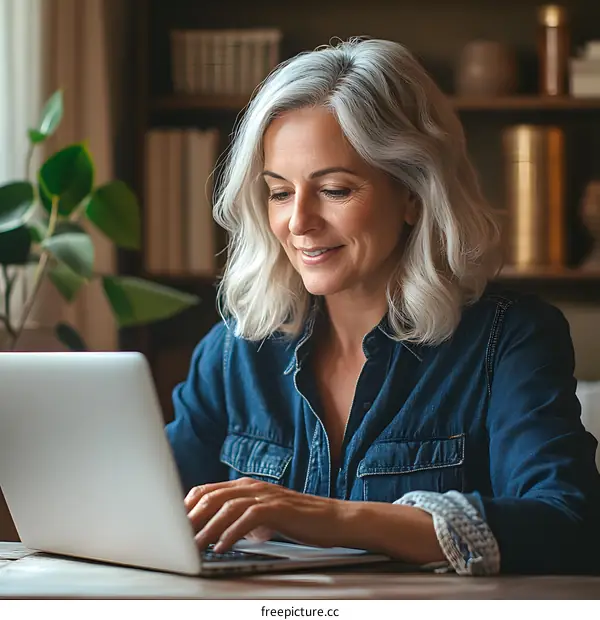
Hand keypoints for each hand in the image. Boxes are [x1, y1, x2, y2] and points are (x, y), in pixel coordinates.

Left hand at [184, 477, 348, 552]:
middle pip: (212, 497)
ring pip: (226, 507)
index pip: (208, 490)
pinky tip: (221, 547)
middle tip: (175, 538)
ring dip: (207, 528)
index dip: (188, 506)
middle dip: (191, 518)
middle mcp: (253, 486)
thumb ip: (242, 517)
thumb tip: (218, 532)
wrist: (332, 519)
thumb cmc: (298, 520)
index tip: (173, 524)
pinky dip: (231, 533)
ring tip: (192, 547)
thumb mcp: (264, 516)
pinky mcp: (278, 509)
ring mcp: (266, 496)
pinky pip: (247, 518)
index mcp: (247, 486)